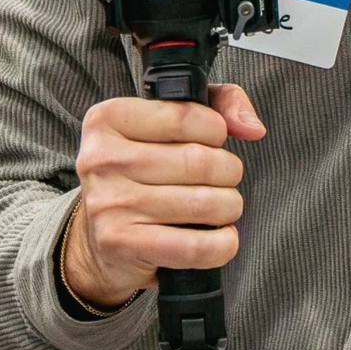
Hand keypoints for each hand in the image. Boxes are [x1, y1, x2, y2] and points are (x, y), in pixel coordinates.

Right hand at [61, 83, 265, 309]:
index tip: (212, 143)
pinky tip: (222, 238)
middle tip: (223, 181)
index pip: (187, 116)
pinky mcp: (121, 244)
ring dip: (229, 207)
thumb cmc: (143, 173)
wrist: (98, 239)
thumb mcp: (167, 123)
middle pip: (199, 161)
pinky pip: (196, 246)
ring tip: (221, 208)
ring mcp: (108, 203)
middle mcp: (101, 159)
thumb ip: (217, 103)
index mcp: (108, 118)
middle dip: (229, 172)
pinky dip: (224, 244)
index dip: (216, 131)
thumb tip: (253, 127)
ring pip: (204, 202)